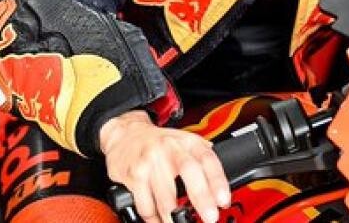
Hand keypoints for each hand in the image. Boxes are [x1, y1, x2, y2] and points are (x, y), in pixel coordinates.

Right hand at [100, 110, 230, 222]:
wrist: (125, 134)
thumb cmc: (158, 142)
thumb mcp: (183, 141)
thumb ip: (201, 157)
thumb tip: (221, 184)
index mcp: (187, 142)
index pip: (207, 159)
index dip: (218, 181)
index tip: (223, 200)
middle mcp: (169, 149)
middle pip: (189, 172)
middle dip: (202, 198)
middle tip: (210, 217)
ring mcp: (150, 162)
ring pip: (165, 196)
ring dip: (174, 217)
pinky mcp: (134, 175)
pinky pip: (146, 205)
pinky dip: (154, 219)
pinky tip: (159, 220)